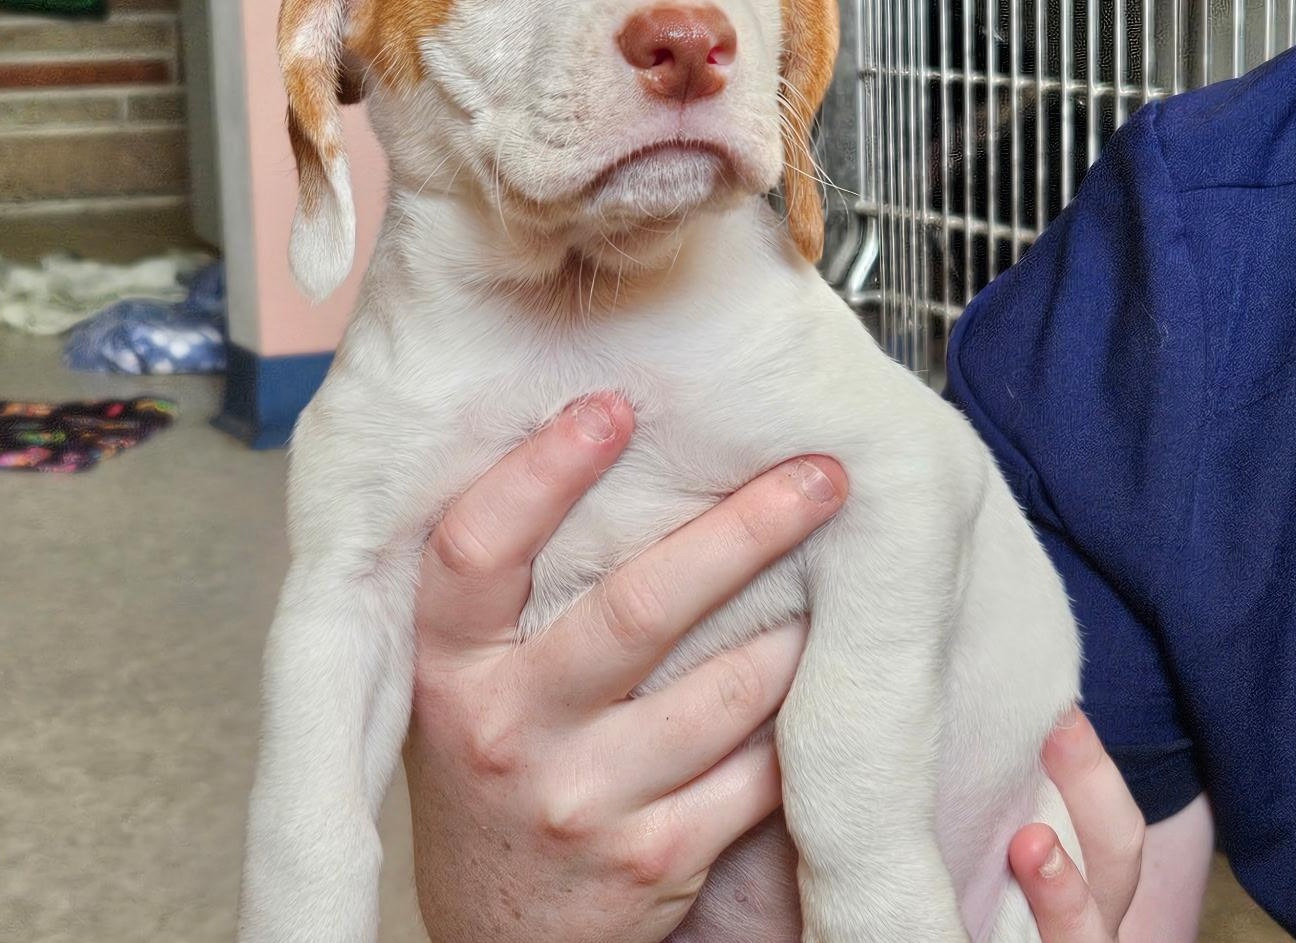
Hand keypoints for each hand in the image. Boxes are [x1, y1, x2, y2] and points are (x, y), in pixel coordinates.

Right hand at [405, 394, 844, 942]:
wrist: (497, 934)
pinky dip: (799, 718)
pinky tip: (829, 671)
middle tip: (821, 473)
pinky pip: (755, 775)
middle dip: (742, 532)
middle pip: (635, 610)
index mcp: (448, 665)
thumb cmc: (493, 760)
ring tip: (847, 560)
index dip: (540, 474)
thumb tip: (606, 433)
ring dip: (795, 625)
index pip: (476, 551)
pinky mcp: (652, 859)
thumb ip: (508, 584)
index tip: (612, 405)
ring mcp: (579, 801)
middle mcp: (503, 730)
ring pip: (719, 693)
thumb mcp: (465, 674)